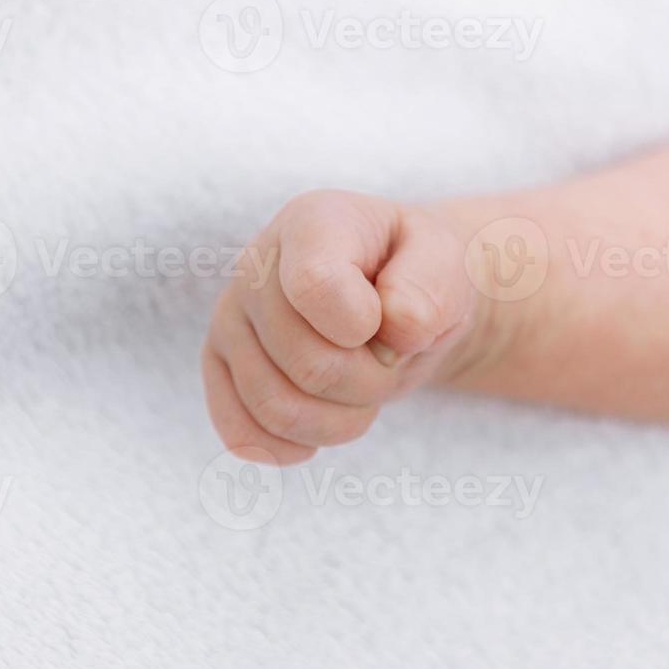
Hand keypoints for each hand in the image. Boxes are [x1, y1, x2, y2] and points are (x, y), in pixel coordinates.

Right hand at [202, 190, 476, 465]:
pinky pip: (242, 433)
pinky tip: (323, 425)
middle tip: (389, 359)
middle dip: (371, 381)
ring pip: (275, 409)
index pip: (315, 288)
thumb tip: (392, 330)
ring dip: (341, 419)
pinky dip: (293, 446)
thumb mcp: (448, 265)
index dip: (365, 327)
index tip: (389, 321)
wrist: (398, 297)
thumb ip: (430, 288)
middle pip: (307, 365)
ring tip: (363, 388)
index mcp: (311, 223)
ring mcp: (230, 317)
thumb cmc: (420, 275)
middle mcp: (255, 265)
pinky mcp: (219, 365)